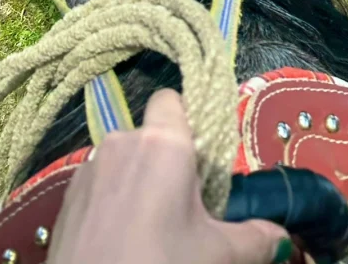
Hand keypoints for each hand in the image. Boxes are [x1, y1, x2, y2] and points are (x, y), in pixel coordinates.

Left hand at [48, 90, 289, 263]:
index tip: (202, 162)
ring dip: (138, 184)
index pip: (173, 100)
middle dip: (166, 164)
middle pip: (150, 136)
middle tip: (184, 208)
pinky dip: (112, 203)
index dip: (189, 123)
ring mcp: (88, 169)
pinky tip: (120, 241)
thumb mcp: (216, 256)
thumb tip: (281, 238)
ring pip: (123, 162)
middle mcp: (121, 142)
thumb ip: (255, 239)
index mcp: (162, 143)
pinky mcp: (65, 199)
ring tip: (150, 231)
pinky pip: (99, 186)